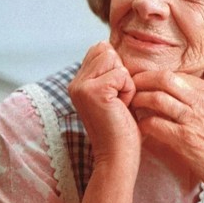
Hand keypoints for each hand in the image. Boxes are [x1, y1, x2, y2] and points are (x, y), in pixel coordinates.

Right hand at [68, 41, 140, 168]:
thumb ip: (109, 72)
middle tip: (118, 101)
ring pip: (115, 60)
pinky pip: (122, 74)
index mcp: (78, 82)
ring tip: (119, 104)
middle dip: (121, 74)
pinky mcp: (93, 91)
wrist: (118, 157)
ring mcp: (81, 86)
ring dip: (125, 82)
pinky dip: (129, 91)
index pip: (100, 49)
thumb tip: (109, 45)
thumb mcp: (114, 95)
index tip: (116, 95)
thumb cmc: (122, 129)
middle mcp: (75, 82)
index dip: (117, 68)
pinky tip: (121, 108)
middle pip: (107, 50)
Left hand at [131, 57, 203, 195]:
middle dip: (143, 80)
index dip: (156, 74)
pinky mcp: (184, 140)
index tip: (144, 79)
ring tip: (131, 103)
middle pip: (164, 79)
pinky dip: (144, 123)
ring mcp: (192, 121)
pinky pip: (156, 124)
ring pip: (157, 99)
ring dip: (139, 100)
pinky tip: (140, 125)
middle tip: (131, 85)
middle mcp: (201, 103)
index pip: (177, 73)